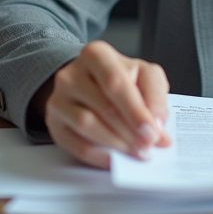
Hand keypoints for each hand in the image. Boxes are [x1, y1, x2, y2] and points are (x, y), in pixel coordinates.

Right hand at [38, 40, 172, 168]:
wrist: (87, 82)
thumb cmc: (119, 77)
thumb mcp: (143, 74)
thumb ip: (155, 94)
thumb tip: (158, 124)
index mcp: (96, 55)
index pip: (116, 83)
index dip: (136, 110)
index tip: (153, 132)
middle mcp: (72, 74)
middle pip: (103, 106)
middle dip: (130, 130)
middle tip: (149, 146)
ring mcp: (58, 99)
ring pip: (87, 125)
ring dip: (116, 143)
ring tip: (137, 152)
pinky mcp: (54, 123)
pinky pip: (75, 144)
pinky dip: (99, 156)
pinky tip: (116, 159)